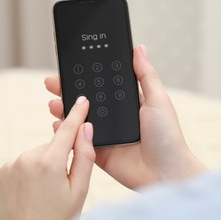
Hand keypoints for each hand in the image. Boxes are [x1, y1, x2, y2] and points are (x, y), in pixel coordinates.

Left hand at [0, 96, 95, 219]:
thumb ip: (85, 156)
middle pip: (51, 146)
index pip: (68, 129)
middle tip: (59, 182)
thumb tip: (86, 129)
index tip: (81, 100)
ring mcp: (8, 165)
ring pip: (35, 155)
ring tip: (42, 190)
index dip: (76, 113)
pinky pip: (19, 163)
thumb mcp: (80, 190)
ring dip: (42, 165)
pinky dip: (26, 172)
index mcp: (50, 163)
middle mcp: (26, 159)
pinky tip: (28, 190)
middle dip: (58, 157)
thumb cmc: (56, 218)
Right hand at [45, 45, 206, 189]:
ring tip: (53, 102)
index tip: (73, 65)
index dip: (89, 75)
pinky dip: (66, 133)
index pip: (105, 85)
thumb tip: (139, 48)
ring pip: (80, 119)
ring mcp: (107, 134)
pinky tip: (57, 125)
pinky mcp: (99, 152)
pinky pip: (78, 141)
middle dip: (70, 90)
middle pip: (88, 100)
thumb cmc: (167, 136)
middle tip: (53, 81)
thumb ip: (146, 75)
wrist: (165, 172)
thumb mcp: (158, 99)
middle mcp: (116, 117)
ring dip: (65, 110)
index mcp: (129, 103)